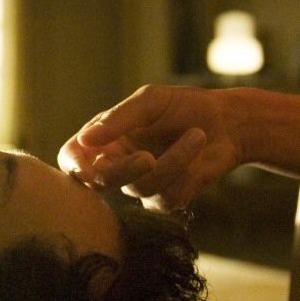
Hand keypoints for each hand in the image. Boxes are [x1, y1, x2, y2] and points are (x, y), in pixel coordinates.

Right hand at [57, 84, 244, 210]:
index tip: (88, 168)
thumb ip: (118, 119)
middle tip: (148, 158)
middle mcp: (117, 163)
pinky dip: (187, 173)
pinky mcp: (166, 199)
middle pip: (102, 181)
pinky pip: (167, 198)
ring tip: (197, 135)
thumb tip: (85, 140)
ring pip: (141, 189)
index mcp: (104, 139)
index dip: (74, 166)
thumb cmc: (184, 106)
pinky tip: (199, 152)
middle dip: (125, 171)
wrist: (228, 123)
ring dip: (173, 163)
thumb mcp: (150, 102)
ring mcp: (141, 184)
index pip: (72, 158)